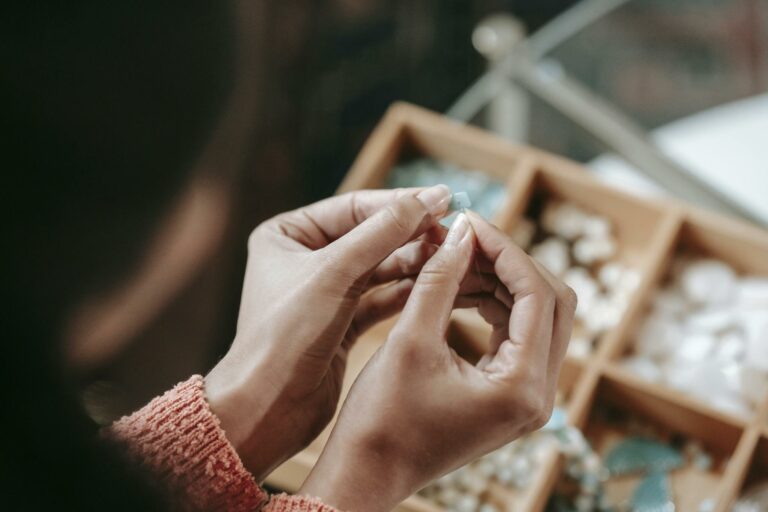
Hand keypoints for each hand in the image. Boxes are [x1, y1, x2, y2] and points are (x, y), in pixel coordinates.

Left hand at [204, 186, 452, 480]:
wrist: (267, 409)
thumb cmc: (284, 336)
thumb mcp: (335, 273)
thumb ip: (384, 232)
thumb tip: (430, 198)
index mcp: (287, 235)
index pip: (354, 207)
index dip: (401, 204)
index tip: (445, 200)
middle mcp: (304, 259)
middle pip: (370, 236)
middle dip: (411, 235)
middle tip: (452, 233)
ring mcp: (323, 293)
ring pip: (378, 268)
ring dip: (413, 262)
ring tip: (449, 258)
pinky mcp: (340, 324)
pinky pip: (380, 299)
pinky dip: (405, 292)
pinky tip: (434, 285)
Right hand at [300, 212, 576, 511]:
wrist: (366, 473)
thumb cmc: (382, 419)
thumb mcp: (410, 340)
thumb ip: (441, 280)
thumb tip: (462, 232)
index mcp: (522, 387)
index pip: (537, 295)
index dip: (505, 250)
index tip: (471, 222)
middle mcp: (538, 395)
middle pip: (551, 304)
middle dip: (510, 263)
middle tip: (468, 236)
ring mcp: (527, 398)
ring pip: (535, 317)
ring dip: (501, 282)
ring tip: (457, 257)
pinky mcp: (509, 396)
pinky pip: (516, 336)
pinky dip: (493, 306)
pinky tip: (460, 286)